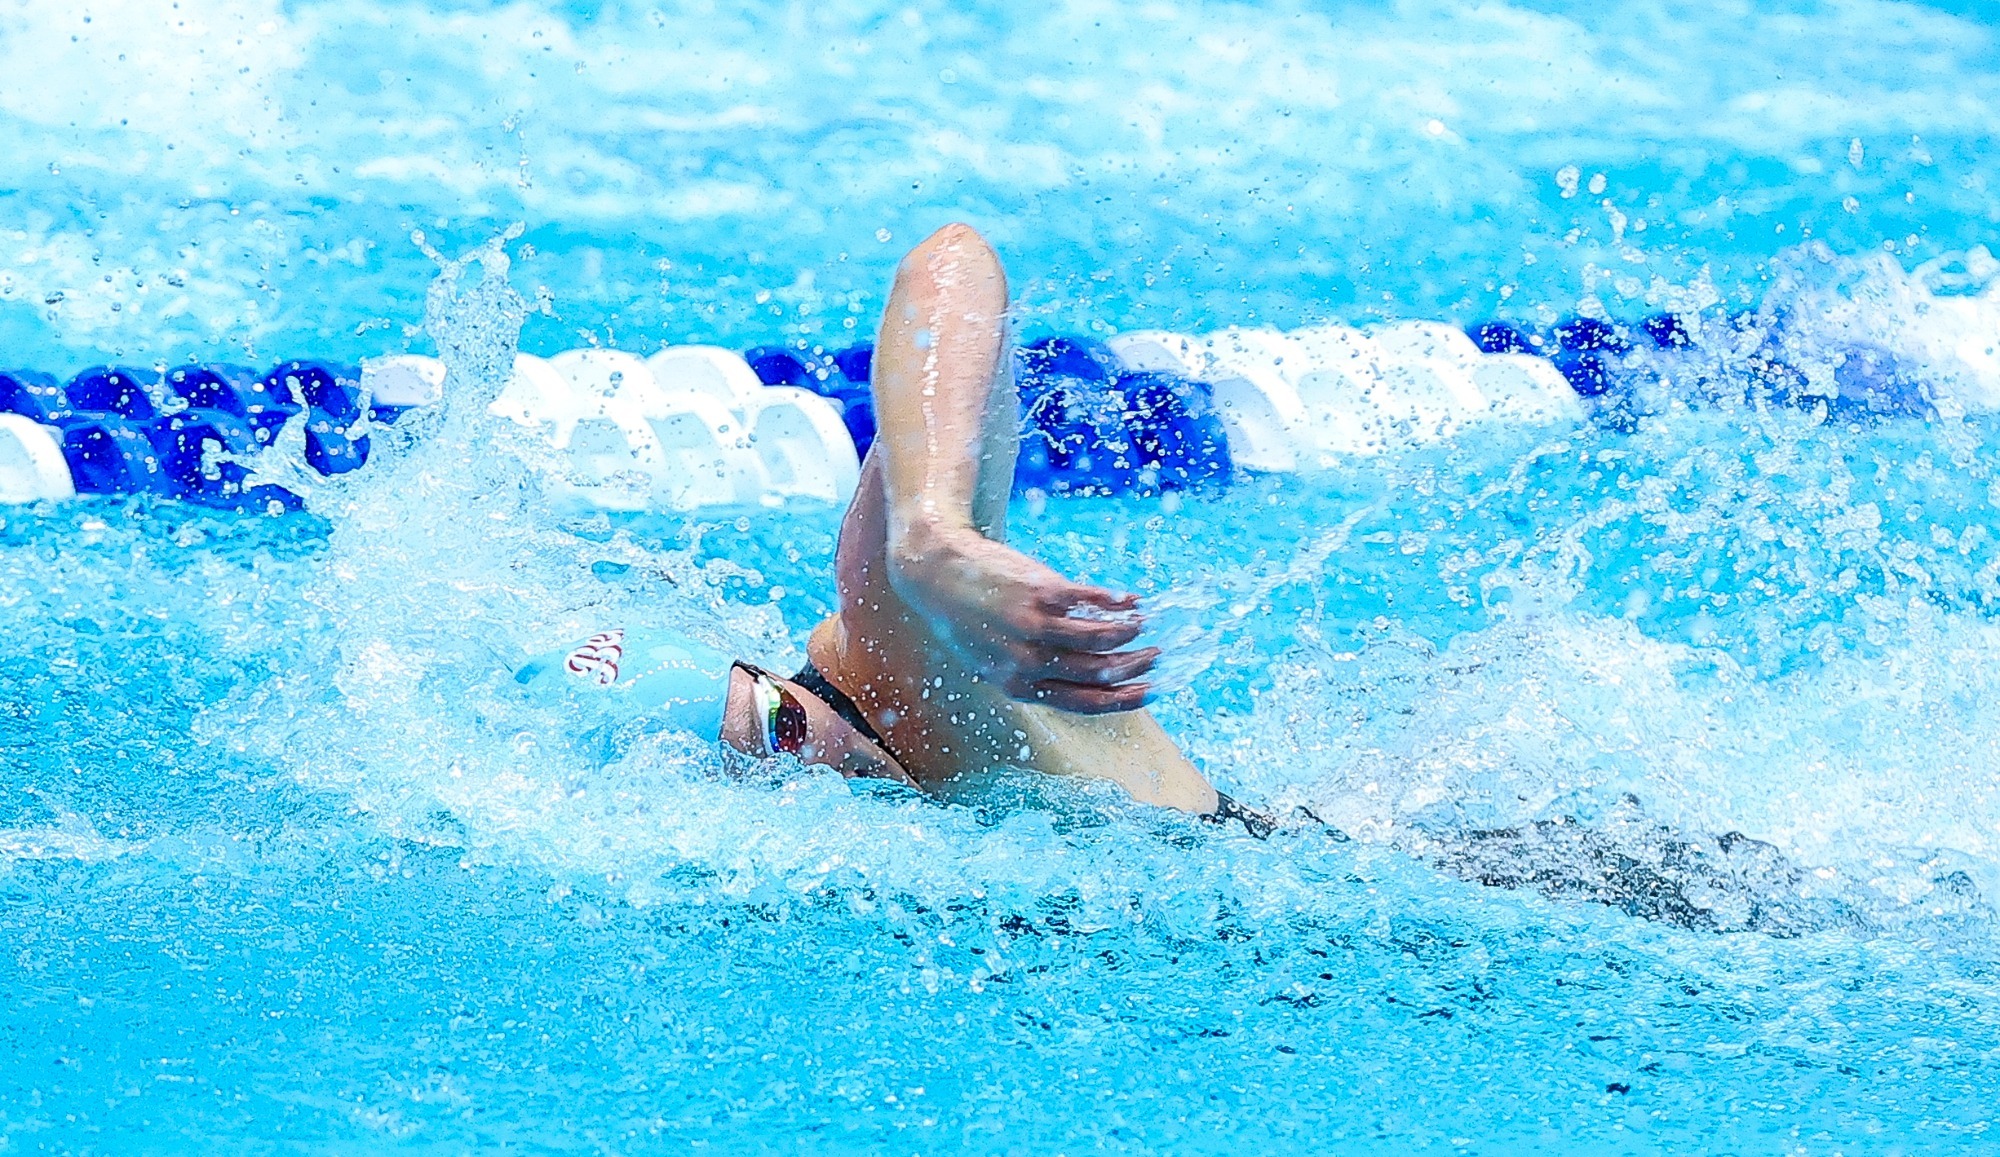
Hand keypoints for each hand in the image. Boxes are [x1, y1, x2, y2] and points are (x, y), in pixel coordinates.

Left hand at [888, 528, 1155, 713]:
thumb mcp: (989, 659)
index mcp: (1018, 685)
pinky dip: (1118, 604)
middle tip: (1157, 657)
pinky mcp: (1041, 591)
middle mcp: (1028, 661)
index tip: (1150, 691)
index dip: (1123, 698)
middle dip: (1135, 667)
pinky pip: (1092, 602)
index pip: (1084, 700)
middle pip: (1098, 672)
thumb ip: (1028, 674)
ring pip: (1100, 640)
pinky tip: (1131, 601)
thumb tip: (1068, 680)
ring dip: (1131, 635)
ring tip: (1145, 626)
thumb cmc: (964, 618)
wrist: (935, 572)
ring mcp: (1035, 625)